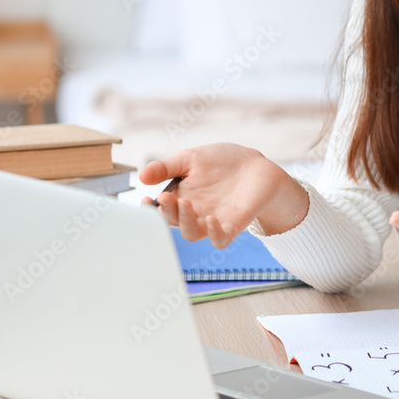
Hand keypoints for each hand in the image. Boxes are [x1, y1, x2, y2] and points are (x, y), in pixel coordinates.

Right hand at [139, 143, 300, 248]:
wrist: (256, 165)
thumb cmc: (223, 162)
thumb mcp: (191, 158)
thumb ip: (167, 167)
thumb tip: (141, 177)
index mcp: (180, 197)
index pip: (160, 209)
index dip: (149, 209)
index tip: (146, 200)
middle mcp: (194, 212)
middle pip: (173, 222)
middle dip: (166, 212)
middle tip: (166, 197)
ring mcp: (213, 220)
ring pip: (191, 234)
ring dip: (184, 222)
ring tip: (186, 203)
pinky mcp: (234, 224)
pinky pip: (220, 240)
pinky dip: (213, 234)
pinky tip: (210, 219)